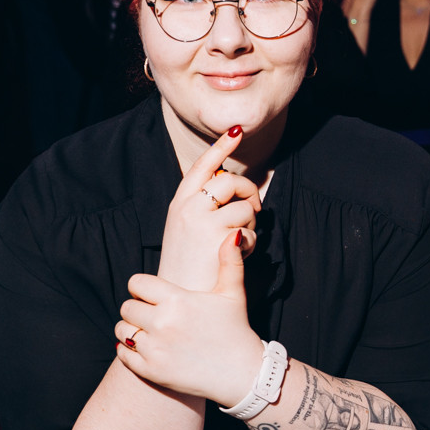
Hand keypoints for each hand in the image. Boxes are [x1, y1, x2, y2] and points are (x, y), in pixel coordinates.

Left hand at [116, 230, 263, 406]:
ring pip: (121, 331)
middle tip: (151, 314)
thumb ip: (230, 262)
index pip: (136, 283)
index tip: (152, 295)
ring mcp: (155, 348)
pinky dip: (129, 351)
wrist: (242, 374)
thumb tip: (233, 235)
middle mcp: (163, 322)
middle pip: (127, 307)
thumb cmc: (237, 330)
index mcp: (178, 300)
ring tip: (146, 331)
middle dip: (136, 308)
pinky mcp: (152, 371)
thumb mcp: (233, 294)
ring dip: (130, 329)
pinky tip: (144, 348)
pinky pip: (123, 355)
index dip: (142, 288)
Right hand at [158, 127, 260, 289]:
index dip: (221, 147)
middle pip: (230, 180)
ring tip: (239, 241)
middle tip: (252, 212)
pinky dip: (252, 242)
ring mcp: (201, 219)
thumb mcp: (187, 232)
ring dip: (251, 223)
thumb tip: (235, 189)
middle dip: (249, 192)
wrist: (178, 299)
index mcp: (179, 204)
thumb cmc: (188, 270)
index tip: (236, 130)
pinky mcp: (217, 235)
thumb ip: (205, 209)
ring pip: (243, 204)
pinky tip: (239, 255)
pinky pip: (249, 227)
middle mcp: (187, 207)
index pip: (201, 166)